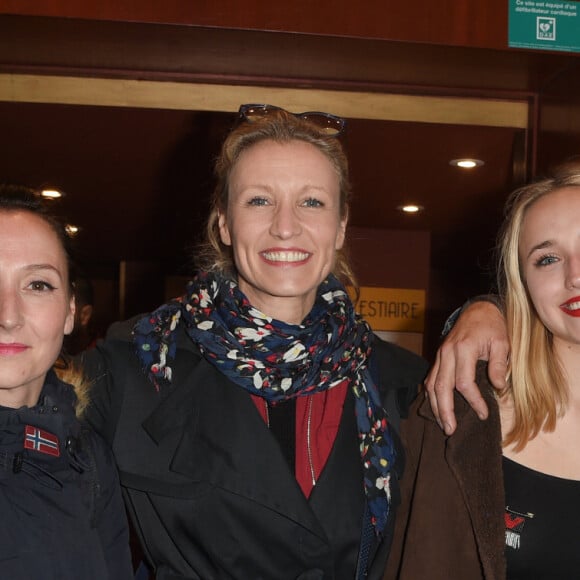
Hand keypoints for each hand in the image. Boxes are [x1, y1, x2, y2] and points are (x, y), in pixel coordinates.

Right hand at [425, 300, 508, 434]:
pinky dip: (432, 395)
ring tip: (443, 424)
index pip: (463, 382)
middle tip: (451, 430)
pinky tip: (437, 408)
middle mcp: (447, 353)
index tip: (484, 413)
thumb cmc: (492, 327)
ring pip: (431, 384)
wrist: (478, 310)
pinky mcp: (438, 357)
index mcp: (463, 348)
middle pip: (440, 387)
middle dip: (445, 411)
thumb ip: (498, 364)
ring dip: (436, 406)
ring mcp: (440, 355)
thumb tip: (498, 387)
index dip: (473, 400)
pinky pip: (430, 379)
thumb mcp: (502, 342)